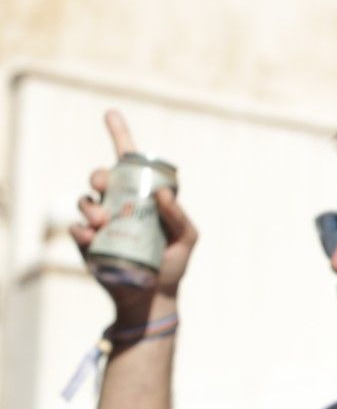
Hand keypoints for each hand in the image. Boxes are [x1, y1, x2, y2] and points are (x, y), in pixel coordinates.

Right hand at [71, 111, 197, 314]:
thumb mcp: (187, 237)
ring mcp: (101, 222)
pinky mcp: (87, 242)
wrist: (152, 296)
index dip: (119, 135)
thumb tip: (161, 192)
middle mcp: (120, 204)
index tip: (110, 113)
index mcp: (144, 196)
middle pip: (100, 177)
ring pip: (84, 200)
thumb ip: (179, 215)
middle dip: (98, 175)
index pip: (129, 162)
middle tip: (103, 184)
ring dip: (88, 205)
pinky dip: (81, 228)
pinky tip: (92, 236)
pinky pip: (76, 227)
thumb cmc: (173, 263)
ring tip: (102, 220)